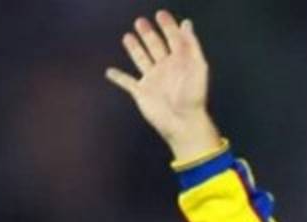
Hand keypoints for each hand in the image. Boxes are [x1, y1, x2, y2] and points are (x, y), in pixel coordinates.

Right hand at [105, 11, 221, 163]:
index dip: (168, 26)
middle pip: (155, 46)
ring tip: (128, 36)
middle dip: (148, 33)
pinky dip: (118, 77)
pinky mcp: (141, 92)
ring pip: (141, 59)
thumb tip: (187, 23)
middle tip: (140, 21)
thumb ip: (191, 45)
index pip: (173, 38)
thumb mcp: (197, 67)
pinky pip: (127, 82)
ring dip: (134, 48)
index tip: (160, 14)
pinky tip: (109, 72)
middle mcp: (164, 68)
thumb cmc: (193, 96)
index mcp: (179, 61)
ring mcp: (152, 80)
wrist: (183, 122)